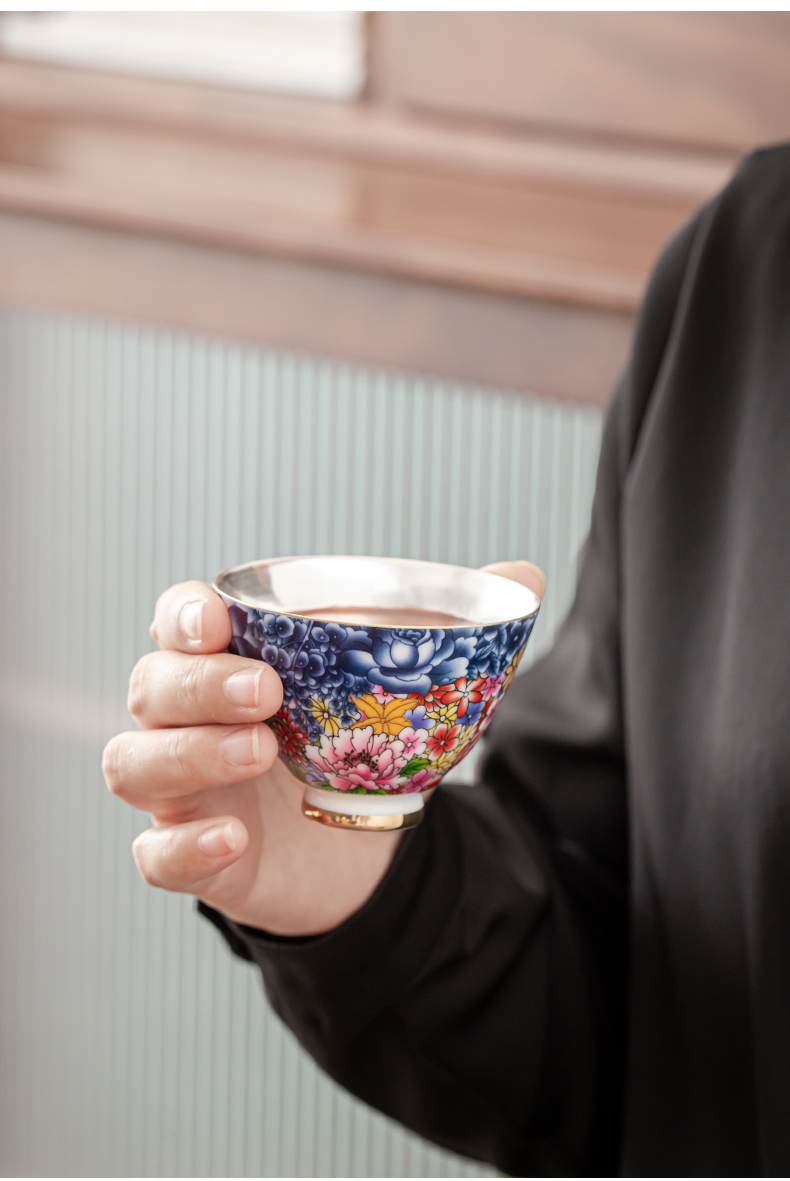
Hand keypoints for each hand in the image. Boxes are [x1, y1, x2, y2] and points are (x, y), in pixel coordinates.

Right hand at [103, 562, 543, 935]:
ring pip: (133, 764)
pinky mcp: (195, 854)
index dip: (181, 613)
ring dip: (188, 754)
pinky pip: (153, 855)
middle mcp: (190, 719)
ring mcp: (184, 789)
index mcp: (231, 662)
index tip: (216, 615)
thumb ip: (458, 628)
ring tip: (260, 750)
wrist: (366, 841)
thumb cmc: (365, 741)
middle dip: (197, 683)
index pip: (175, 621)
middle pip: (150, 687)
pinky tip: (233, 839)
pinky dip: (182, 847)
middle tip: (268, 692)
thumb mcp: (408, 682)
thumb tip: (525, 573)